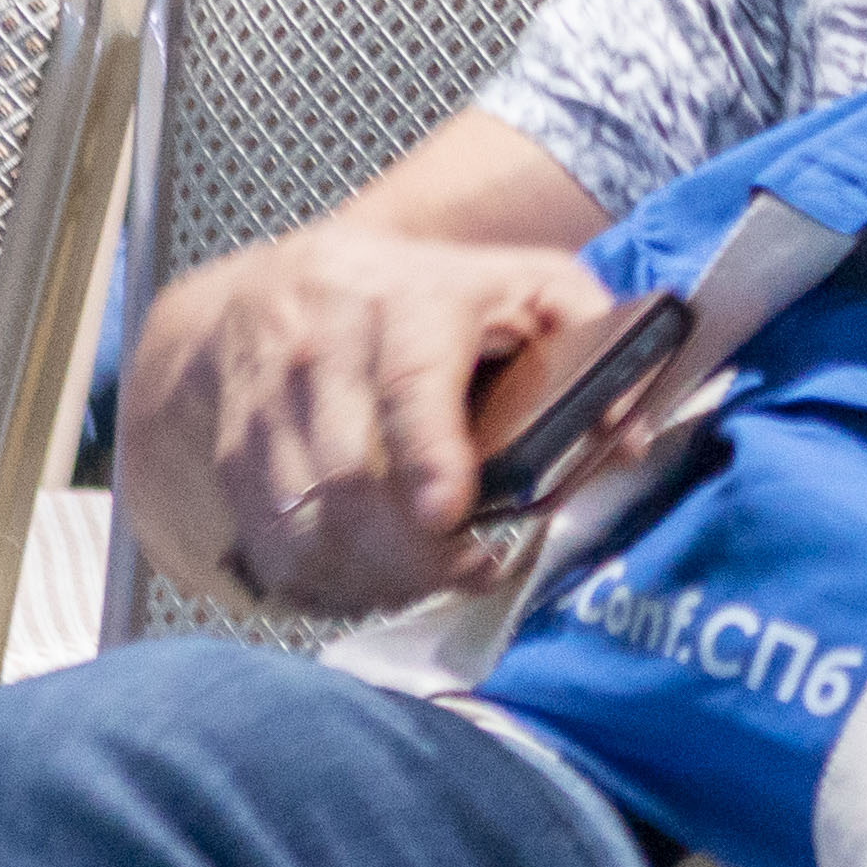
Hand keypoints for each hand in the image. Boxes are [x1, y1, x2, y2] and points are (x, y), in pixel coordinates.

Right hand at [123, 221, 623, 620]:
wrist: (279, 290)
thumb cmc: (427, 298)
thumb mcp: (522, 283)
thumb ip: (591, 338)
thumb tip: (633, 434)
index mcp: (406, 297)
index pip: (409, 382)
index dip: (428, 452)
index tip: (450, 514)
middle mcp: (323, 345)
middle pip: (353, 473)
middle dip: (412, 549)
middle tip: (468, 571)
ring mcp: (268, 403)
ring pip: (307, 520)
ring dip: (371, 575)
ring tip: (427, 581)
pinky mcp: (232, 456)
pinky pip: (271, 544)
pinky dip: (322, 583)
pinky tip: (369, 582)